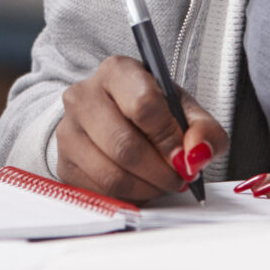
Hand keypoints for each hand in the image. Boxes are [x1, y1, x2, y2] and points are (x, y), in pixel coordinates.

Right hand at [53, 56, 230, 203]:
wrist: (112, 118)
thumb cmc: (151, 112)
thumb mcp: (184, 110)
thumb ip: (204, 129)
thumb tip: (197, 154)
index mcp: (117, 72)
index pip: (143, 105)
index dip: (169, 138)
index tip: (185, 155)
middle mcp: (83, 96)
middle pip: (124, 146)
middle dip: (160, 171)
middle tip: (178, 177)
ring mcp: (68, 131)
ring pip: (112, 175)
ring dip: (147, 188)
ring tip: (161, 182)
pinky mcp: (64, 163)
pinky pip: (100, 192)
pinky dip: (129, 197)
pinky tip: (140, 186)